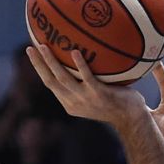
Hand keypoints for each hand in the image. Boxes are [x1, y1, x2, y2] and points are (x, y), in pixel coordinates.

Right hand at [26, 45, 144, 125]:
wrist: (132, 118)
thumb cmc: (115, 104)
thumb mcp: (94, 96)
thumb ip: (83, 83)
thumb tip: (77, 59)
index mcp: (70, 103)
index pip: (50, 84)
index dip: (40, 69)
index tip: (33, 53)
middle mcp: (75, 102)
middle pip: (50, 81)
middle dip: (38, 65)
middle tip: (31, 47)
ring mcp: (86, 99)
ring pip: (62, 78)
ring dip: (51, 62)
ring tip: (44, 45)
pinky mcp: (99, 95)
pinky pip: (87, 77)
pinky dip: (80, 65)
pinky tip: (76, 52)